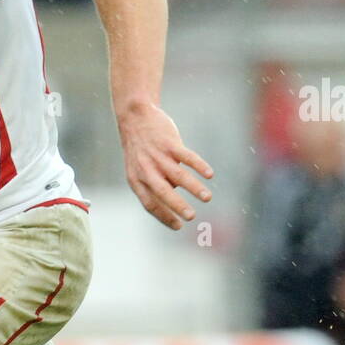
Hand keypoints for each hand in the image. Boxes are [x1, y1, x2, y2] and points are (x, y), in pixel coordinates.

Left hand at [119, 103, 213, 229]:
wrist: (135, 117)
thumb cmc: (140, 149)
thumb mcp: (139, 169)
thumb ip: (155, 184)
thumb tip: (175, 198)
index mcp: (137, 180)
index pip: (150, 204)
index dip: (164, 216)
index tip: (179, 226)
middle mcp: (146, 170)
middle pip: (162, 192)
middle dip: (177, 205)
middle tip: (191, 217)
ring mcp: (157, 156)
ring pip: (177, 175)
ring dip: (193, 188)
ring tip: (207, 198)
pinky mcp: (169, 143)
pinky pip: (186, 156)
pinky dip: (198, 165)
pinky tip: (209, 174)